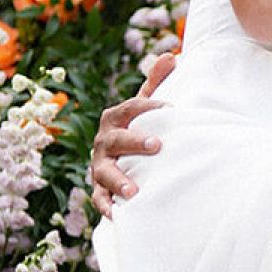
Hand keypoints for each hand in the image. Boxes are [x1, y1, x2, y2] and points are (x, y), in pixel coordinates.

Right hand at [88, 55, 174, 217]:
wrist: (121, 158)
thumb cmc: (139, 128)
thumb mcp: (147, 106)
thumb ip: (156, 82)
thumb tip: (171, 56)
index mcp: (116, 118)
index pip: (131, 108)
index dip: (149, 106)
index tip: (171, 108)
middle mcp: (104, 141)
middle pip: (116, 140)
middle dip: (134, 142)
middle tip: (157, 145)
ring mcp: (100, 166)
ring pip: (105, 172)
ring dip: (119, 180)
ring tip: (134, 190)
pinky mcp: (100, 189)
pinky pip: (99, 199)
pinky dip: (106, 207)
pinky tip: (118, 215)